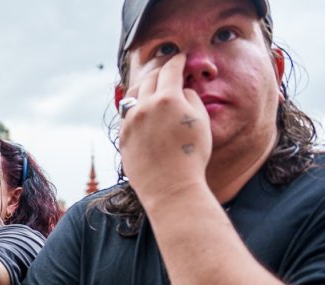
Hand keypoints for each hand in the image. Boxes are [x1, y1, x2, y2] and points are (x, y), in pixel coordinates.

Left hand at [119, 53, 210, 207]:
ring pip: (133, 94)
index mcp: (168, 98)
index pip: (170, 69)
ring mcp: (130, 121)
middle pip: (150, 78)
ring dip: (143, 85)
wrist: (170, 186)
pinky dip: (134, 106)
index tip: (179, 58)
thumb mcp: (201, 121)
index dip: (176, 60)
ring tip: (150, 84)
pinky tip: (140, 107)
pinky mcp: (123, 136)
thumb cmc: (192, 155)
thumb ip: (191, 98)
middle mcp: (145, 106)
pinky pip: (127, 113)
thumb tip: (182, 89)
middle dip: (159, 70)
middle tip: (165, 68)